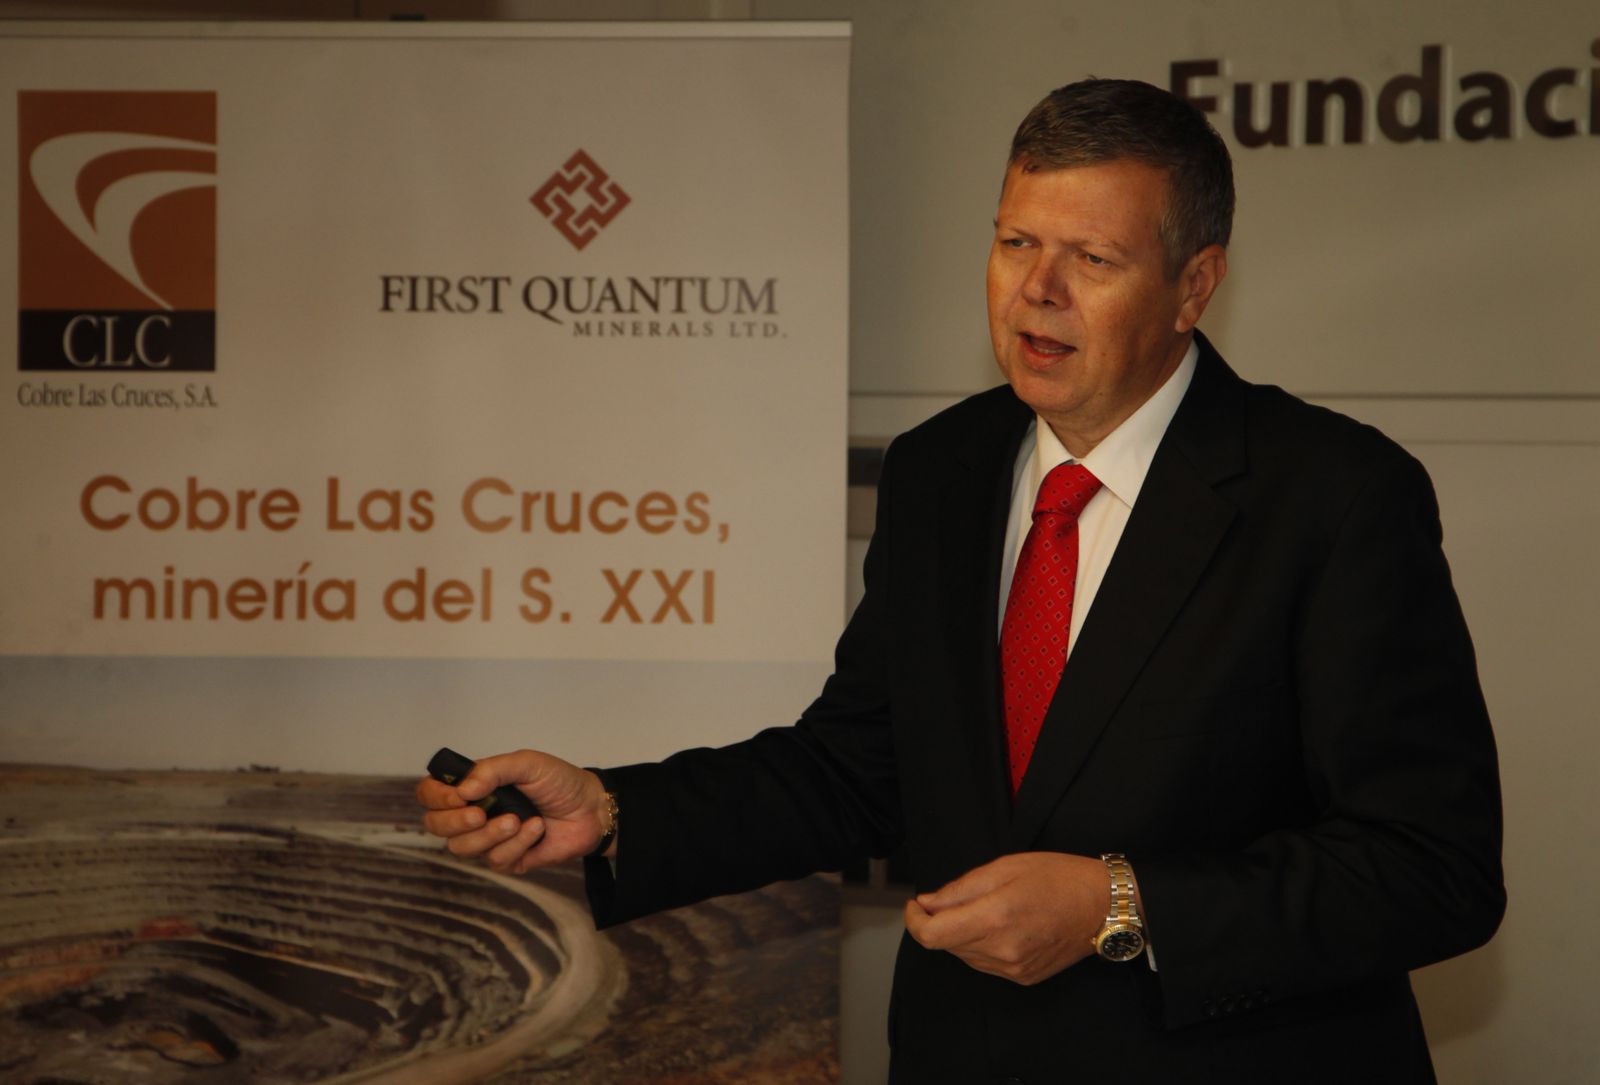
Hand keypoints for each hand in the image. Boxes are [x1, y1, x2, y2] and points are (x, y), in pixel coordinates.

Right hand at [415, 748, 612, 874]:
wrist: (591, 808)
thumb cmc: (559, 781)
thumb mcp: (526, 763)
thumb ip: (492, 770)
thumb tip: (462, 789)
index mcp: (473, 787)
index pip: (430, 794)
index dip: (435, 798)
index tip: (459, 796)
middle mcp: (474, 813)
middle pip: (435, 826)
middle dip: (455, 822)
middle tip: (480, 815)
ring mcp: (488, 839)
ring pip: (462, 848)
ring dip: (490, 835)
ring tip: (517, 820)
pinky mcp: (507, 860)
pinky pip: (496, 860)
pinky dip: (517, 844)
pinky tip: (536, 829)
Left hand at [903, 852, 1108, 984]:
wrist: (1104, 906)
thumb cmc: (1059, 878)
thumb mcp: (1005, 867)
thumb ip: (960, 888)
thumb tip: (927, 903)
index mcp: (994, 918)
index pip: (932, 935)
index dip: (914, 921)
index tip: (915, 905)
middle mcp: (1002, 951)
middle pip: (947, 944)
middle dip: (942, 921)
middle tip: (957, 898)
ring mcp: (1014, 969)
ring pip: (965, 955)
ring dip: (962, 934)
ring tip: (989, 908)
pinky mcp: (1023, 978)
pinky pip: (986, 964)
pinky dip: (982, 945)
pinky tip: (1003, 926)